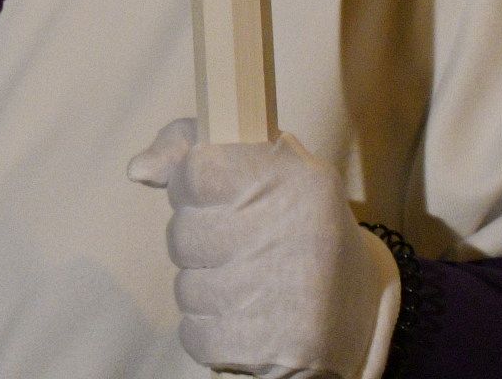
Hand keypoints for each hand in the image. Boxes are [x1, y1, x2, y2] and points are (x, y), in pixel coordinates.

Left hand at [129, 119, 400, 377]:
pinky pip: (196, 335)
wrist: (363, 307)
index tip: (219, 198)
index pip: (195, 171)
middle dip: (199, 245)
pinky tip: (249, 321)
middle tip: (241, 250)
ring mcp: (281, 293)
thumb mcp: (266, 169)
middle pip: (182, 234)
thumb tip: (137, 169)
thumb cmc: (296, 227)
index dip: (194, 188)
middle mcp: (289, 232)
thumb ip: (193, 153)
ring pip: (186, 288)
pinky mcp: (273, 348)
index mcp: (294, 177)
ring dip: (207, 291)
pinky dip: (212, 332)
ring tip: (252, 287)